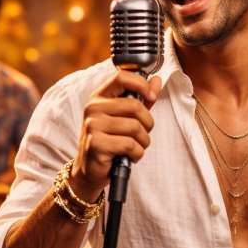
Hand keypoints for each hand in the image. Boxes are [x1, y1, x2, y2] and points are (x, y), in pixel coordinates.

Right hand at [69, 70, 161, 201]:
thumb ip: (142, 99)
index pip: (121, 77)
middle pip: (135, 106)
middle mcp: (93, 108)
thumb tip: (157, 80)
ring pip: (135, 128)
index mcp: (99, 97)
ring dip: (143, 142)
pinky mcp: (96, 144)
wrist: (90, 170)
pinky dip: (137, 154)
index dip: (141, 84)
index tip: (151, 97)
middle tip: (142, 134)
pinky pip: (130, 145)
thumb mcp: (126, 118)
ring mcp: (93, 126)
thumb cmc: (111, 141)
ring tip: (135, 147)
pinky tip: (129, 156)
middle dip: (147, 124)